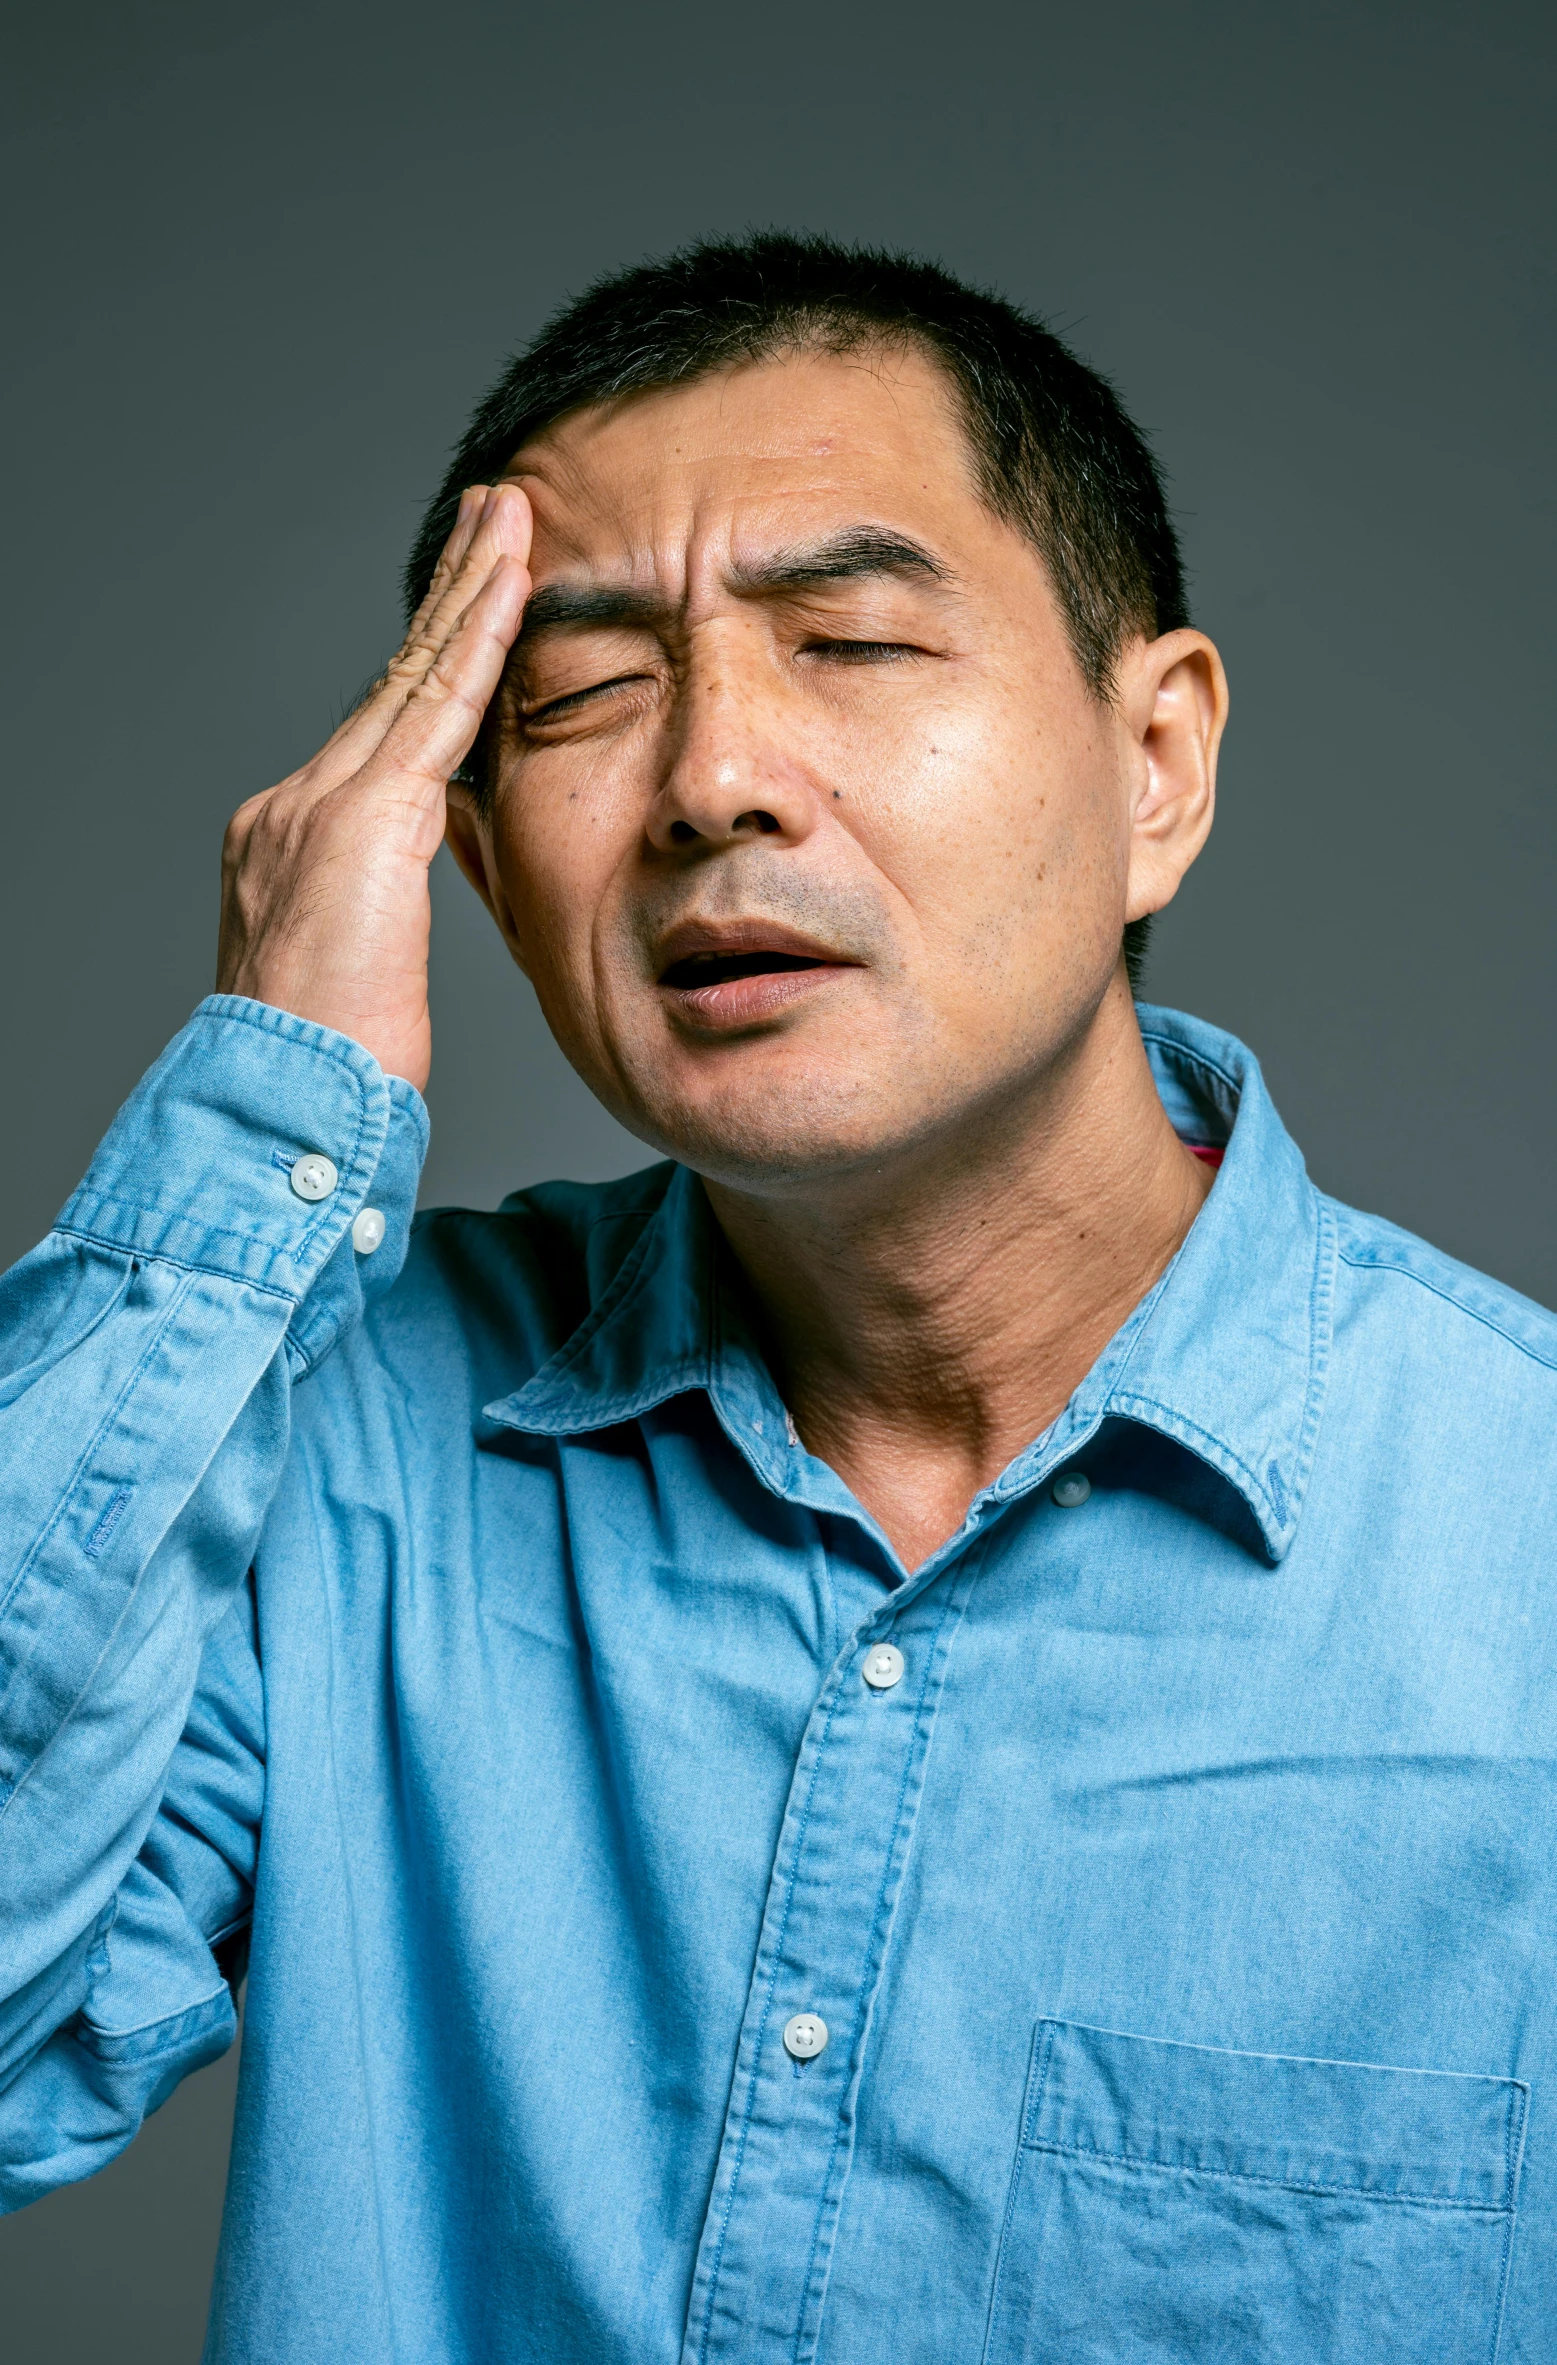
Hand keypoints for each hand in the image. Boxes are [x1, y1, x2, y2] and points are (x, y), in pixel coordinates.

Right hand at [216, 482, 531, 1087]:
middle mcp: (296, 802)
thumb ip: (391, 903)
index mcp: (295, 838)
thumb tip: (429, 870)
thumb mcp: (365, 971)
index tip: (470, 600)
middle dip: (448, 591)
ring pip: (416, 670)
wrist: (283, 1099)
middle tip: (492, 516)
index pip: (382, 727)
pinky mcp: (367, 816)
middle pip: (393, 676)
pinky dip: (480, 634)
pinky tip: (513, 579)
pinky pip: (439, 703)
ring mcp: (323, 802)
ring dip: (470, 586)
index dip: (430, 658)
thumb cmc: (329, 1070)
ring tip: (511, 518)